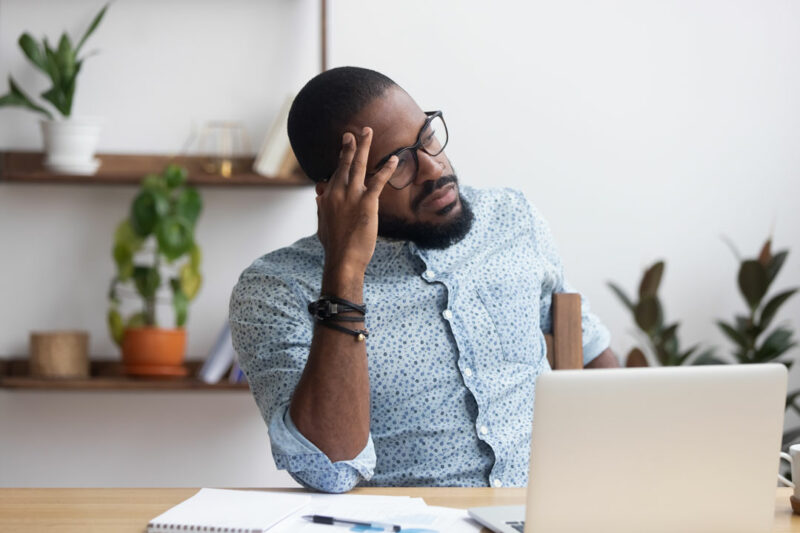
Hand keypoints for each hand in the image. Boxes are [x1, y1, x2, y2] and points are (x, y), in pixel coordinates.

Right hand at [316, 127, 397, 278]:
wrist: (343, 259)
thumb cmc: (334, 246)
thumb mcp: (322, 225)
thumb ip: (321, 209)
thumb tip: (318, 198)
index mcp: (327, 198)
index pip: (334, 175)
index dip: (340, 162)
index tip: (344, 150)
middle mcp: (337, 192)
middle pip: (344, 164)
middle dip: (349, 146)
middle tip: (352, 132)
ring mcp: (351, 196)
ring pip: (358, 165)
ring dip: (363, 147)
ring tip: (367, 132)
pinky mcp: (366, 203)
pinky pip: (378, 181)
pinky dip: (386, 169)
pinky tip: (394, 160)